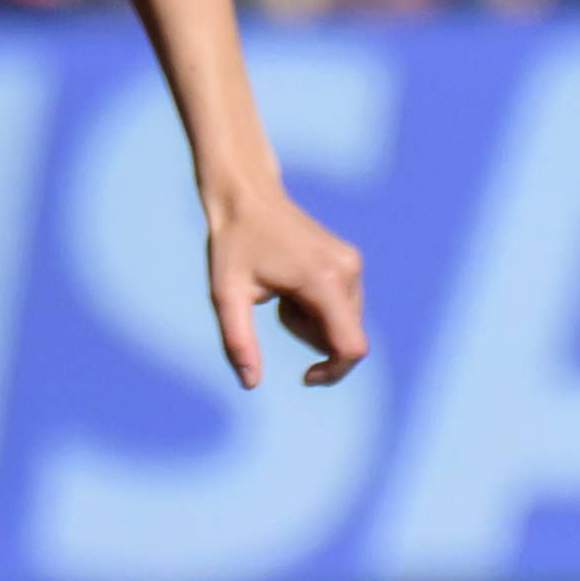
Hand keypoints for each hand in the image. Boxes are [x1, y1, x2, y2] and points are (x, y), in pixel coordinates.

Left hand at [203, 170, 373, 388]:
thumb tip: (249, 383)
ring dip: (309, 321)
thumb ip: (238, 341)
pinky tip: (290, 283)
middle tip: (276, 307)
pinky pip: (341, 305)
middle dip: (307, 335)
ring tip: (280, 291)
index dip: (334, 370)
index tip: (306, 376)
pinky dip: (315, 307)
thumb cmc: (232, 244)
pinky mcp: (351, 261)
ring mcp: (354, 264)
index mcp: (324, 282)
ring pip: (342, 322)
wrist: (247, 197)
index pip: (351, 345)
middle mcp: (349, 272)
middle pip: (342, 336)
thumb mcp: (226, 296)